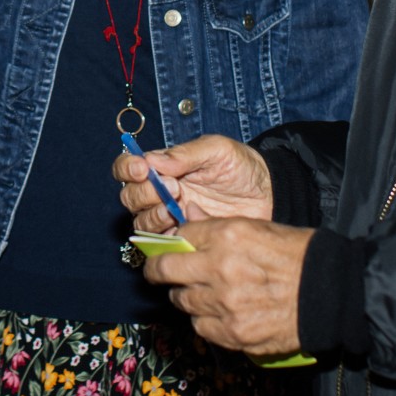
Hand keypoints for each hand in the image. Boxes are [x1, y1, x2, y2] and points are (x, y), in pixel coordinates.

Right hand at [113, 135, 273, 232]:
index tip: (143, 169)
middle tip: (172, 187)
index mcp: (162, 168)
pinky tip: (190, 224)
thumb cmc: (240, 166)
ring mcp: (170, 218)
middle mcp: (160, 193)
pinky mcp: (183, 239)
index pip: (127, 167)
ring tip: (177, 209)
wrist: (268, 195)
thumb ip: (185, 154)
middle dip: (144, 193)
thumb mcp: (217, 150)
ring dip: (153, 216)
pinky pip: (163, 245)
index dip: (127, 168)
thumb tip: (152, 160)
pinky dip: (170, 235)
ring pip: (141, 223)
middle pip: (130, 198)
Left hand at [141, 218, 311, 360]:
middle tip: (157, 271)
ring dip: (186, 296)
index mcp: (229, 235)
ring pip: (181, 300)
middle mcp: (220, 269)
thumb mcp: (260, 228)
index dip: (172, 242)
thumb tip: (187, 222)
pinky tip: (218, 313)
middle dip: (157, 269)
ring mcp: (225, 305)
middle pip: (166, 270)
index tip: (167, 247)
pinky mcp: (233, 333)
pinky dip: (204, 320)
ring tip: (199, 293)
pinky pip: (201, 326)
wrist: (330, 294)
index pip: (180, 235)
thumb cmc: (299, 256)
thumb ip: (220, 229)